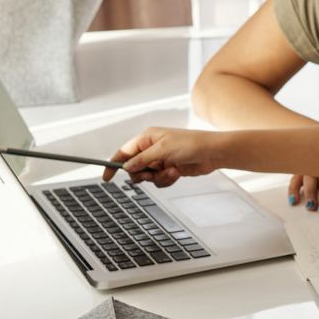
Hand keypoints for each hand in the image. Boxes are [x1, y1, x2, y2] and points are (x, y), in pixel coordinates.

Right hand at [103, 127, 226, 186]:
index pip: (124, 152)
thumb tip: (126, 167)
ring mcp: (161, 160)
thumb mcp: (163, 150)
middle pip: (134, 167)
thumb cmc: (191, 144)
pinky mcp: (169, 169)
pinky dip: (166, 179)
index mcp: (147, 138)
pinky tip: (176, 173)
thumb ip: (142, 160)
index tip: (107, 177)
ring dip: (157, 177)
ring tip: (171, 171)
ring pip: (147, 176)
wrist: (212, 153)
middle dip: (141, 174)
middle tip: (150, 173)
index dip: (114, 164)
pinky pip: (159, 180)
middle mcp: (152, 148)